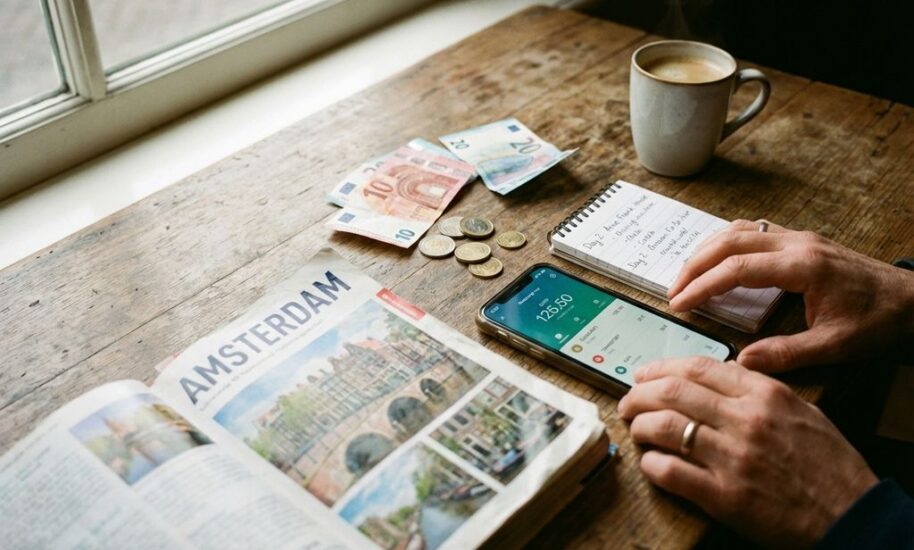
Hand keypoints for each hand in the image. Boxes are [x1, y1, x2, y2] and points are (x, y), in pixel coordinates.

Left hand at [618, 357, 876, 547]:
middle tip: (628, 401)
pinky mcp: (724, 496)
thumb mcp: (801, 411)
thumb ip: (758, 390)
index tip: (645, 374)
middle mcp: (746, 421)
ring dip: (640, 425)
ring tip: (636, 428)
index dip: (662, 368)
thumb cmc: (828, 465)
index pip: (699, 367)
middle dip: (639, 394)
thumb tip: (716, 376)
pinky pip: (670, 471)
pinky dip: (651, 464)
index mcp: (765, 395)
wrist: (852, 515)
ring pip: (665, 427)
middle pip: (673, 392)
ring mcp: (733, 458)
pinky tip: (650, 463)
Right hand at [668, 220, 913, 371]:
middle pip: (730, 241)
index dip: (703, 285)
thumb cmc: (881, 321)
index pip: (737, 268)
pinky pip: (752, 231)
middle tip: (673, 291)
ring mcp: (799, 237)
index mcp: (803, 266)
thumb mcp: (836, 345)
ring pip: (739, 230)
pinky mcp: (802, 240)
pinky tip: (717, 261)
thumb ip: (787, 354)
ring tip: (686, 276)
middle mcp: (797, 243)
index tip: (680, 303)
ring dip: (707, 250)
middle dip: (695, 265)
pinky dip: (726, 243)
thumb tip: (743, 362)